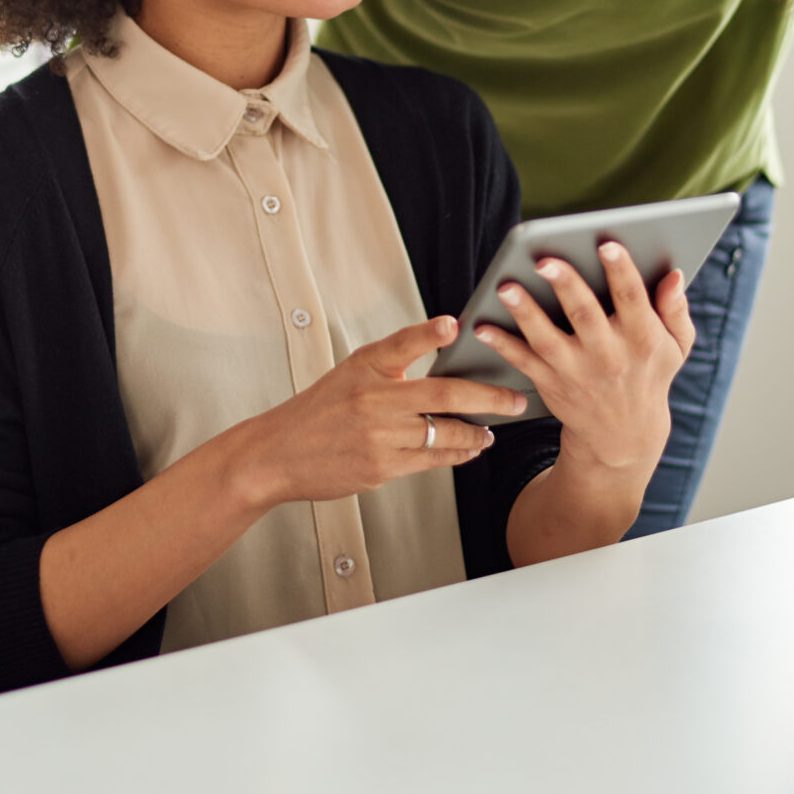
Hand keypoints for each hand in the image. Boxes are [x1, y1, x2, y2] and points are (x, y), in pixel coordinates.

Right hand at [231, 316, 524, 509]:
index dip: (430, 332)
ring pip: (445, 431)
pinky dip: (457, 453)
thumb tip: (443, 359)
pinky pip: (432, 459)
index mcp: (365, 367)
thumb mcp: (349, 375)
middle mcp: (374, 399)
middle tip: (515, 398)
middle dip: (489, 397)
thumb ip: (392, 365)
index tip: (455, 325)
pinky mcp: (381, 467)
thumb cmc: (319, 411)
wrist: (278, 452)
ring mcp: (379, 435)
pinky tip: (470, 449)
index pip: (402, 343)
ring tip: (492, 430)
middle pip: (444, 393)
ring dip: (477, 432)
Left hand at [473, 241, 693, 476]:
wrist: (623, 435)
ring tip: (506, 286)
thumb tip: (674, 276)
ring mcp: (576, 371)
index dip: (621, 271)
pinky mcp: (551, 382)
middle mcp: (608, 354)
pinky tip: (482, 326)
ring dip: (525, 312)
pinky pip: (522, 361)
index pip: (632, 299)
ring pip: (547, 338)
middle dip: (565, 285)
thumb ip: (675, 310)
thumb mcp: (675, 347)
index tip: (607, 245)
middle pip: (584, 315)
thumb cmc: (648, 375)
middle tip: (544, 260)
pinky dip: (501, 344)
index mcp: (642, 338)